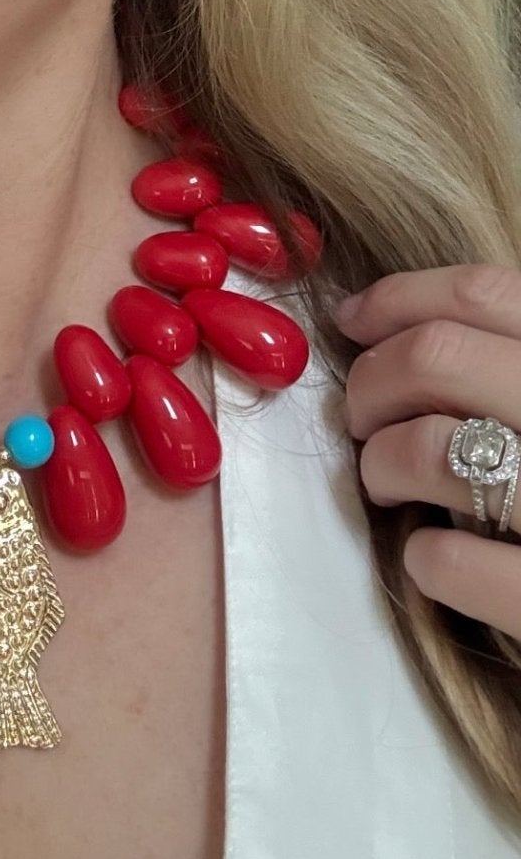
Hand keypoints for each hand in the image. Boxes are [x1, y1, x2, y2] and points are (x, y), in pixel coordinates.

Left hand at [335, 264, 520, 637]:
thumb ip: (510, 371)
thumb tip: (387, 327)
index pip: (488, 295)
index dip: (401, 298)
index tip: (354, 320)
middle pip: (439, 355)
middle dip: (372, 381)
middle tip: (363, 418)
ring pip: (429, 447)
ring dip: (383, 463)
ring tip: (391, 486)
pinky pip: (451, 562)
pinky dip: (424, 559)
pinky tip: (434, 561)